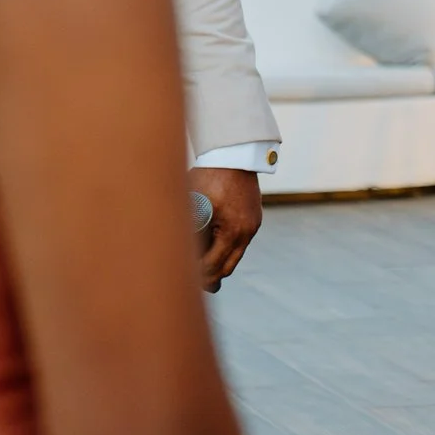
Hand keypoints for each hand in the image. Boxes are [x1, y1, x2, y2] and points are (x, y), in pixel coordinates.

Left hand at [192, 166, 262, 292]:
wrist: (234, 154)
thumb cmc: (210, 177)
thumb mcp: (194, 204)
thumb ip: (191, 233)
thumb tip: (181, 256)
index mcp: (233, 231)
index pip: (213, 267)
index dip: (196, 275)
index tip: (180, 276)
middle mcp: (247, 232)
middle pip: (227, 268)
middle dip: (208, 276)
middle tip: (188, 279)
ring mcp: (253, 224)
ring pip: (233, 256)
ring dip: (216, 261)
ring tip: (196, 262)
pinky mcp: (253, 217)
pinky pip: (238, 242)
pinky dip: (224, 247)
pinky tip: (208, 243)